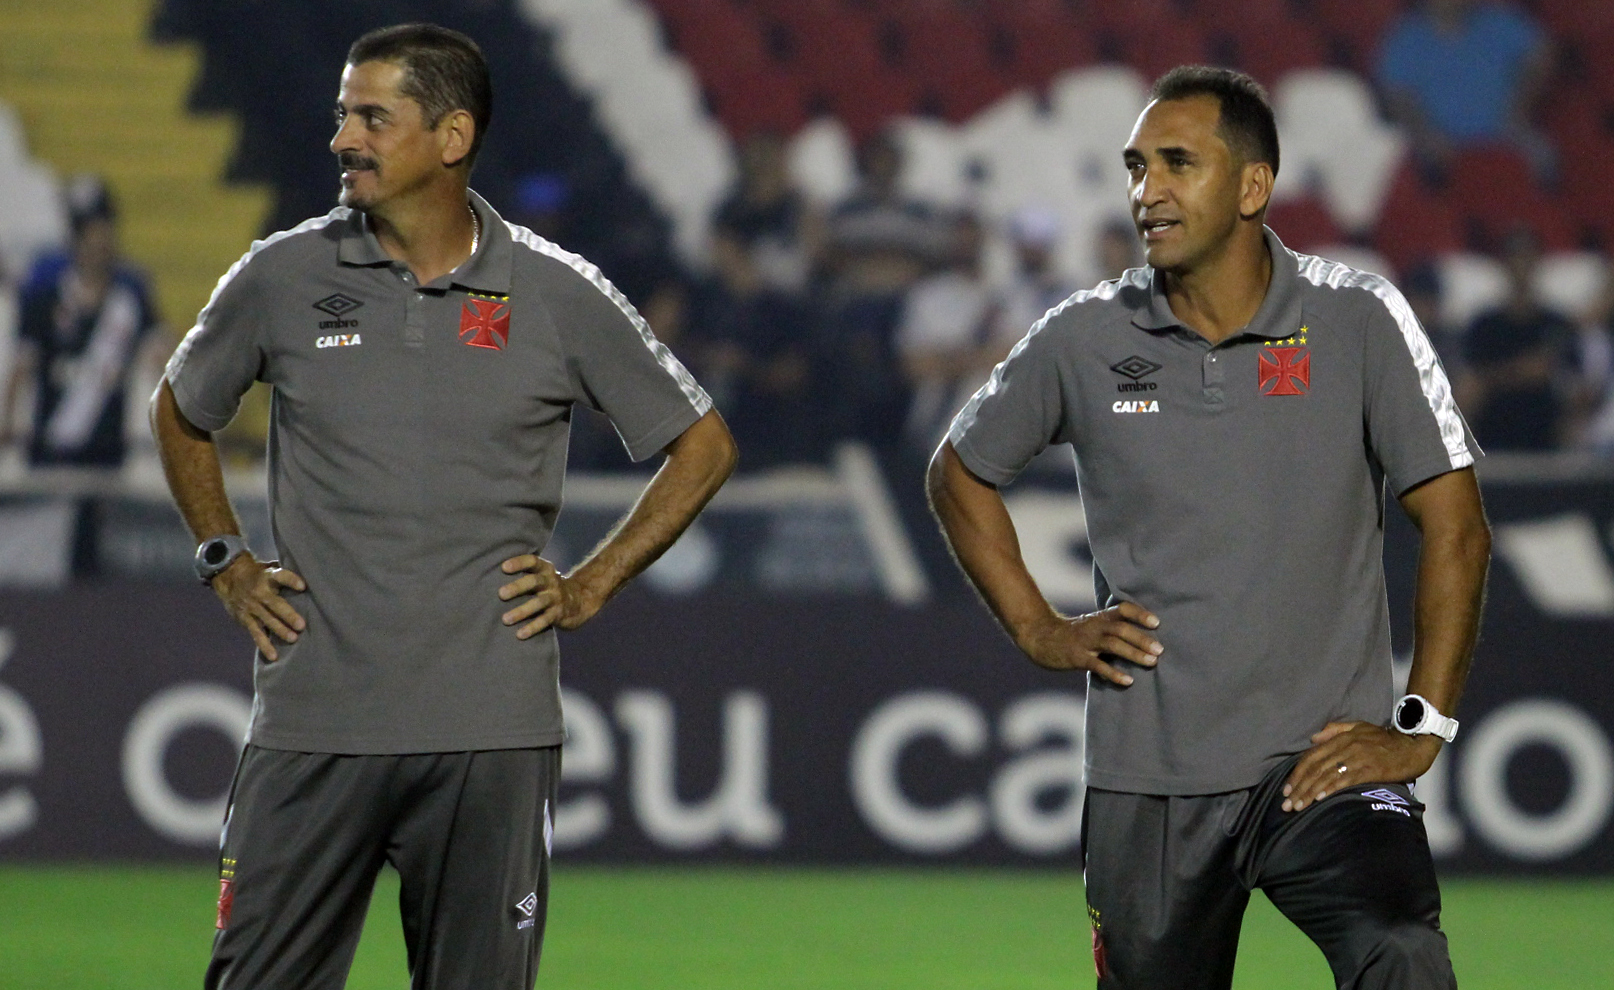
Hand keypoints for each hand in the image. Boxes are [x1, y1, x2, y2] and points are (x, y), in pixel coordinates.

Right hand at [210, 555, 306, 661]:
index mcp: (267, 576)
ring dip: (280, 630)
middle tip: (301, 625)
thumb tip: (308, 581)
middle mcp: (259, 592)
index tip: (302, 586)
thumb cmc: (257, 574)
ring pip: (267, 620)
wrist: (227, 576)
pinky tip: (273, 656)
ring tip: (293, 638)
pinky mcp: (244, 619)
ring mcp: (251, 607)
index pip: (280, 576)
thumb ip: (283, 576)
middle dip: (288, 615)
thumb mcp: (268, 568)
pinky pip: (256, 633)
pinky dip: (264, 645)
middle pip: (275, 604)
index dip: (291, 580)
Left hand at [498, 554, 600, 638]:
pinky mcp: (558, 614)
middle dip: (518, 587)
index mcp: (545, 570)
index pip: (533, 562)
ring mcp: (555, 598)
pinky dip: (532, 627)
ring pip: (538, 603)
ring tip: (505, 619)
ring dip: (522, 611)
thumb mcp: (543, 576)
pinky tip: (520, 634)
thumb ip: (525, 574)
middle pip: (534, 582)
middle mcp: (551, 582)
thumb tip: (491, 575)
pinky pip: (544, 620)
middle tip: (501, 594)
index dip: (519, 563)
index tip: (504, 567)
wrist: (580, 600)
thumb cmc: (549, 587)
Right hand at [1017, 602, 1161, 685]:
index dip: (1139, 614)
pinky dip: (1114, 673)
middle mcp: (1094, 627)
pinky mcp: (1077, 658)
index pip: (1122, 610)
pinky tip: (1128, 680)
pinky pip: (1098, 666)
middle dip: (1142, 638)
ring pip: (1113, 645)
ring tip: (1152, 662)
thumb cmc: (1072, 634)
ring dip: (1134, 653)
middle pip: (1121, 629)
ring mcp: (1085, 642)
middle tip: (1160, 649)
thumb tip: (1142, 640)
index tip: (1156, 622)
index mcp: (1099, 618)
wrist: (1040, 637)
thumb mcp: (1091, 625)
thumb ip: (1111, 629)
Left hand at [1282, 722, 1441, 812]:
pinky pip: (1344, 780)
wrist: (1411, 745)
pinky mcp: (1369, 770)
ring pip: (1326, 776)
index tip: (1287, 789)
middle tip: (1286, 804)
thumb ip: (1334, 730)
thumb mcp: (1358, 726)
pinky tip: (1319, 799)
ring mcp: (1356, 758)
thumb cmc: (1384, 738)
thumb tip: (1313, 738)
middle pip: (1315, 769)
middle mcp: (1345, 747)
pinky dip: (1329, 790)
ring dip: (1309, 793)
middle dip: (1298, 787)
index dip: (1297, 773)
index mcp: (1340, 738)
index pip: (1311, 756)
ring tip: (1298, 807)